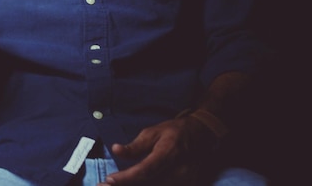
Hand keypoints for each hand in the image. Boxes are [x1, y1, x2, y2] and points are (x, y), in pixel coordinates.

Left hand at [99, 117, 218, 184]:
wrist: (202, 136)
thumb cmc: (174, 131)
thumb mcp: (153, 132)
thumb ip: (135, 146)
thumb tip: (115, 150)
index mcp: (169, 152)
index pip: (146, 169)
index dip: (127, 177)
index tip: (109, 180)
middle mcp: (178, 172)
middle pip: (150, 185)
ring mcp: (184, 182)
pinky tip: (132, 185)